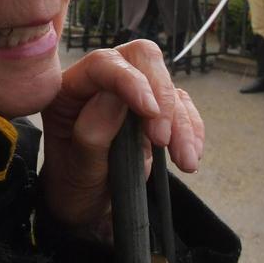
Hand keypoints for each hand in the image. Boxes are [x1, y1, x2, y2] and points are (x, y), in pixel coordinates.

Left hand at [39, 40, 204, 241]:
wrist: (85, 204)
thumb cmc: (72, 185)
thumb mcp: (76, 170)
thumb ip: (91, 134)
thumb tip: (115, 98)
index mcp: (71, 88)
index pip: (103, 64)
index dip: (130, 81)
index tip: (149, 112)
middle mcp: (103, 82)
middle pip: (142, 58)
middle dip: (161, 96)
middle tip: (162, 139)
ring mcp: (131, 94)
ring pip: (168, 85)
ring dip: (182, 123)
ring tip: (184, 162)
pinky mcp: (154, 111)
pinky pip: (182, 107)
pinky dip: (192, 129)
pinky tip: (190, 156)